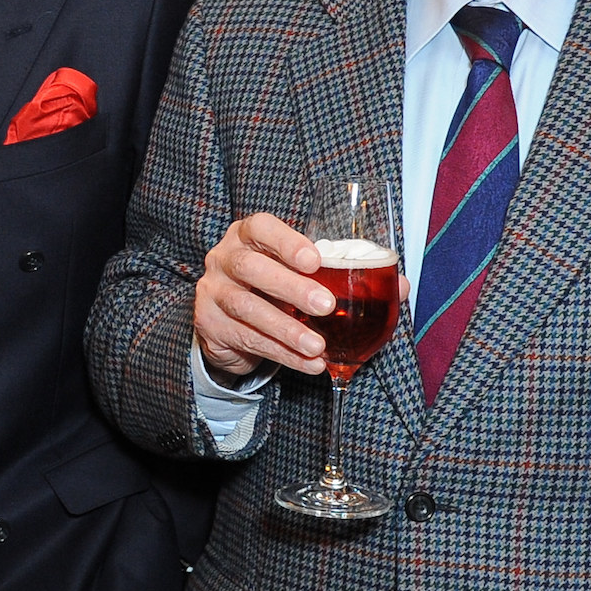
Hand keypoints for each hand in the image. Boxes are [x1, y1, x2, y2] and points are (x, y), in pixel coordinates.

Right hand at [194, 213, 333, 378]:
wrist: (226, 322)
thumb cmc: (267, 288)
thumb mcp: (288, 272)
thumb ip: (321, 273)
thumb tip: (382, 284)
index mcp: (245, 236)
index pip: (260, 228)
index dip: (287, 242)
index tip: (315, 261)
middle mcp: (223, 258)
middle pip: (250, 267)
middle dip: (291, 287)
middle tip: (326, 306)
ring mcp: (212, 291)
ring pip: (247, 308)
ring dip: (287, 329)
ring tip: (317, 345)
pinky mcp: (209, 325)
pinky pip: (247, 339)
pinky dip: (281, 353)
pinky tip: (307, 362)